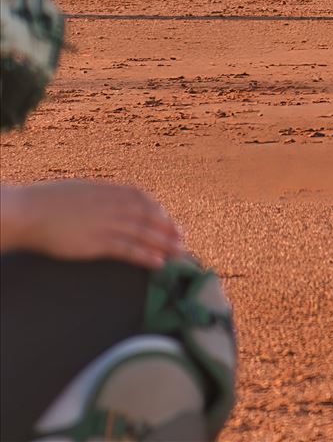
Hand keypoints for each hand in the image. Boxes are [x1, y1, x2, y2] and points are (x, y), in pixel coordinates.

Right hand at [0, 180, 184, 268]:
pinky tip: (158, 263)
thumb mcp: (81, 191)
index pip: (144, 199)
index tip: (169, 221)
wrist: (29, 212)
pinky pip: (127, 249)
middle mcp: (113, 206)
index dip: (159, 212)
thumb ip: (101, 196)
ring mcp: (106, 224)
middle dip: (168, 229)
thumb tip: (113, 201)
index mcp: (109, 191)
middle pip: (149, 217)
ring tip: (178, 254)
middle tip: (182, 240)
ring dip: (164, 244)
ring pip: (144, 234)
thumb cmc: (49, 202)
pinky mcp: (96, 242)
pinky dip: (145, 256)